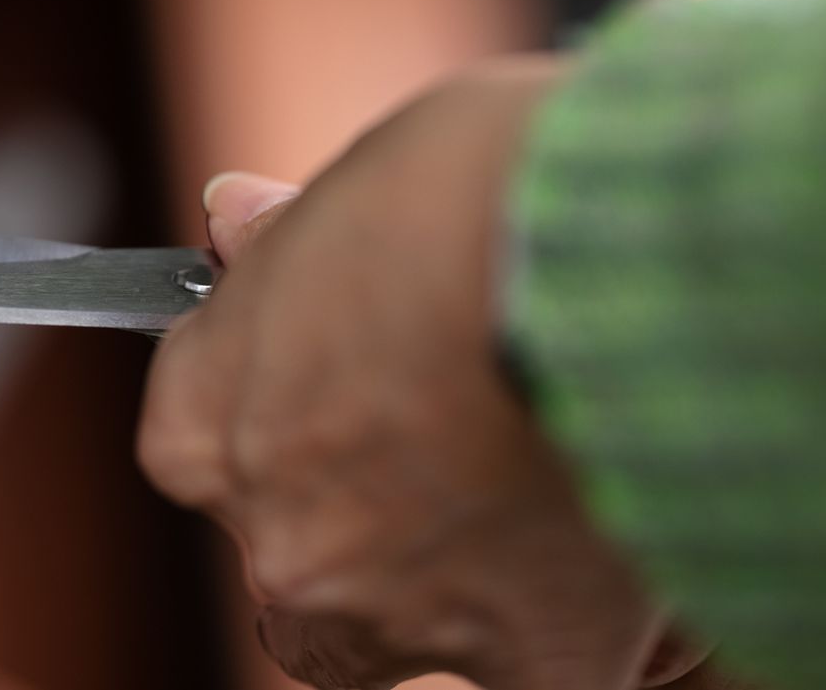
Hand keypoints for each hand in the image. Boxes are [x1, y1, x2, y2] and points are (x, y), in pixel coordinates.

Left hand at [136, 59, 665, 689]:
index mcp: (204, 430)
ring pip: (392, 630)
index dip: (280, 391)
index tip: (341, 357)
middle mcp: (281, 546)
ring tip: (523, 476)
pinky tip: (608, 528)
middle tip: (441, 423)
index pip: (206, 435)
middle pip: (292, 552)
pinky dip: (566, 609)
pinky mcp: (539, 660)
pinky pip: (539, 656)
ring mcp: (401, 617)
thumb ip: (284, 238)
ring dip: (439, 573)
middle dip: (349, 502)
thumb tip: (234, 219)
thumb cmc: (468, 198)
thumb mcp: (351, 184)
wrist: (621, 268)